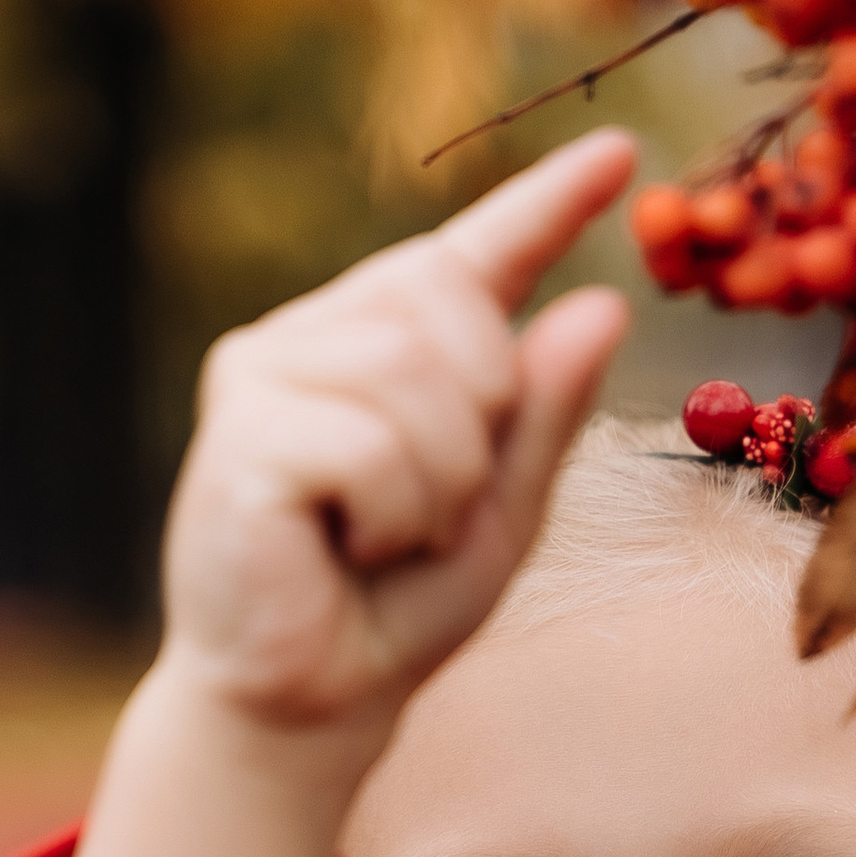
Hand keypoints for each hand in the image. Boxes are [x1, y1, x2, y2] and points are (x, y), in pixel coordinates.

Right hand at [158, 126, 633, 763]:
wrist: (311, 700)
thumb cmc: (398, 604)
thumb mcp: (502, 508)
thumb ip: (545, 412)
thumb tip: (602, 304)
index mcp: (382, 343)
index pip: (470, 256)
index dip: (544, 203)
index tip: (617, 156)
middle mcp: (316, 334)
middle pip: (451, 310)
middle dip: (480, 423)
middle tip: (431, 511)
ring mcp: (265, 373)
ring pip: (414, 378)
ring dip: (437, 484)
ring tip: (385, 537)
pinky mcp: (238, 433)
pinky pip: (369, 447)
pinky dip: (390, 515)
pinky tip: (343, 548)